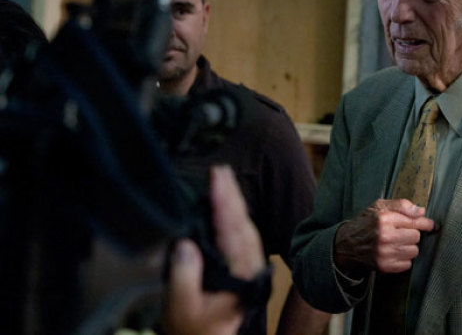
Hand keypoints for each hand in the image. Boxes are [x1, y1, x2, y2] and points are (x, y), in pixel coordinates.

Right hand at [161, 165, 264, 334]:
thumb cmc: (193, 328)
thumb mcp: (182, 307)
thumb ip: (184, 278)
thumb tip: (185, 244)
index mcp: (241, 276)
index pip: (233, 232)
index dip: (225, 204)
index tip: (218, 180)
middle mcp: (250, 267)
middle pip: (243, 223)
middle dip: (232, 195)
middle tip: (220, 170)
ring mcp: (249, 264)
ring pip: (244, 226)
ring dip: (233, 201)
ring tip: (223, 178)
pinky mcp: (243, 263)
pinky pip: (240, 232)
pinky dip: (232, 213)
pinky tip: (225, 200)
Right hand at [333, 199, 433, 273]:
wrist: (346, 244)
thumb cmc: (365, 222)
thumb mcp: (379, 206)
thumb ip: (401, 205)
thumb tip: (421, 211)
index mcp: (384, 218)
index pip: (414, 221)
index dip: (425, 223)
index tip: (431, 224)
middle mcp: (385, 236)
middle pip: (416, 237)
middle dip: (411, 234)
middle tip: (400, 232)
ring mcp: (384, 253)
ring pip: (414, 251)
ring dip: (408, 247)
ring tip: (396, 242)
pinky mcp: (384, 266)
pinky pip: (407, 264)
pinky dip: (403, 258)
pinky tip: (393, 252)